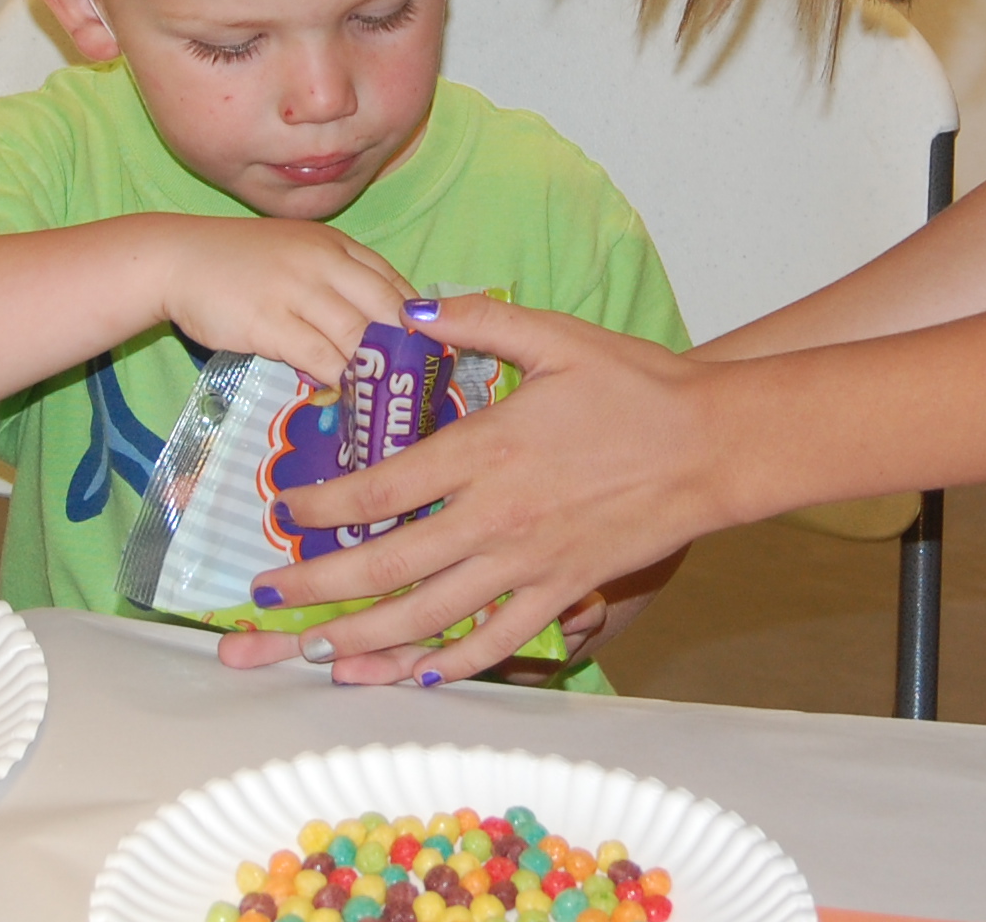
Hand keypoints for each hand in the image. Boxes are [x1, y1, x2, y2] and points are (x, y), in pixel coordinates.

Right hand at [155, 219, 414, 388]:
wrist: (175, 258)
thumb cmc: (235, 262)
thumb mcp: (295, 254)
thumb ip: (334, 280)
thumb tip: (373, 327)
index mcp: (335, 245)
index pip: (393, 282)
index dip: (419, 320)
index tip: (435, 351)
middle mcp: (323, 262)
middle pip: (385, 309)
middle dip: (410, 349)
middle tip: (426, 385)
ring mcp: (297, 291)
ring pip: (356, 335)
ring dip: (377, 372)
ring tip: (393, 401)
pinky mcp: (270, 321)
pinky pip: (319, 356)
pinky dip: (339, 380)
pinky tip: (348, 398)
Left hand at [242, 293, 724, 684]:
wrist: (716, 444)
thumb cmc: (639, 385)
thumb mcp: (557, 335)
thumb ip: (477, 323)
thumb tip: (411, 313)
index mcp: (487, 449)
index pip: (381, 487)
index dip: (322, 505)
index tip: (284, 511)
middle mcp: (497, 517)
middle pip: (387, 565)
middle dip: (319, 588)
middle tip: (269, 600)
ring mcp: (529, 564)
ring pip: (430, 617)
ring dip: (365, 640)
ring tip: (318, 653)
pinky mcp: (563, 591)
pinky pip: (496, 640)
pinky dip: (450, 663)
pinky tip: (414, 673)